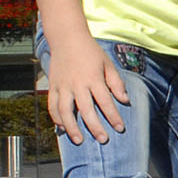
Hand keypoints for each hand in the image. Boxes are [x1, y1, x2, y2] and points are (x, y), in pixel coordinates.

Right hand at [45, 27, 128, 144]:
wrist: (67, 37)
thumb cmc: (90, 51)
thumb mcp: (107, 64)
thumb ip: (116, 83)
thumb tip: (125, 101)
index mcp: (93, 78)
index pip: (105, 102)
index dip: (113, 116)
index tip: (120, 128)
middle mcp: (77, 84)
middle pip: (86, 110)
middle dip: (95, 127)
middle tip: (103, 140)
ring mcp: (63, 85)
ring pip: (65, 111)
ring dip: (72, 127)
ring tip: (79, 140)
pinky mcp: (53, 86)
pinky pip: (52, 105)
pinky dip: (56, 118)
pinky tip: (62, 128)